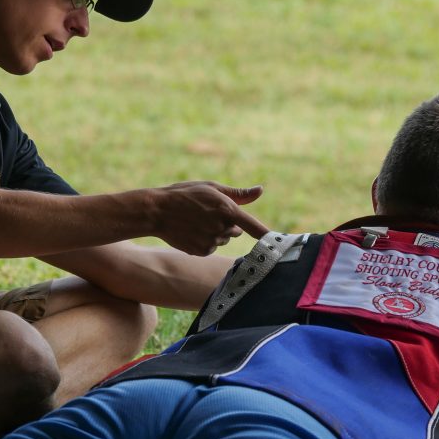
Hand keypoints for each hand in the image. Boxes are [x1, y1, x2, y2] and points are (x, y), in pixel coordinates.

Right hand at [152, 181, 268, 254]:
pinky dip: (204, 241)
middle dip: (227, 223)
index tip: (280, 243)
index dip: (266, 235)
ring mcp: (212, 241)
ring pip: (223, 239)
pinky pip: (211, 247)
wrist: (157, 211)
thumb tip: (260, 190)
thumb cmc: (186, 194)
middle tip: (206, 213)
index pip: (253, 226)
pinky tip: (191, 231)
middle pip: (236, 231)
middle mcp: (222, 227)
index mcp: (227, 209)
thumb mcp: (212, 188)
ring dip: (215, 232)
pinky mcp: (202, 251)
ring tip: (195, 221)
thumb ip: (238, 194)